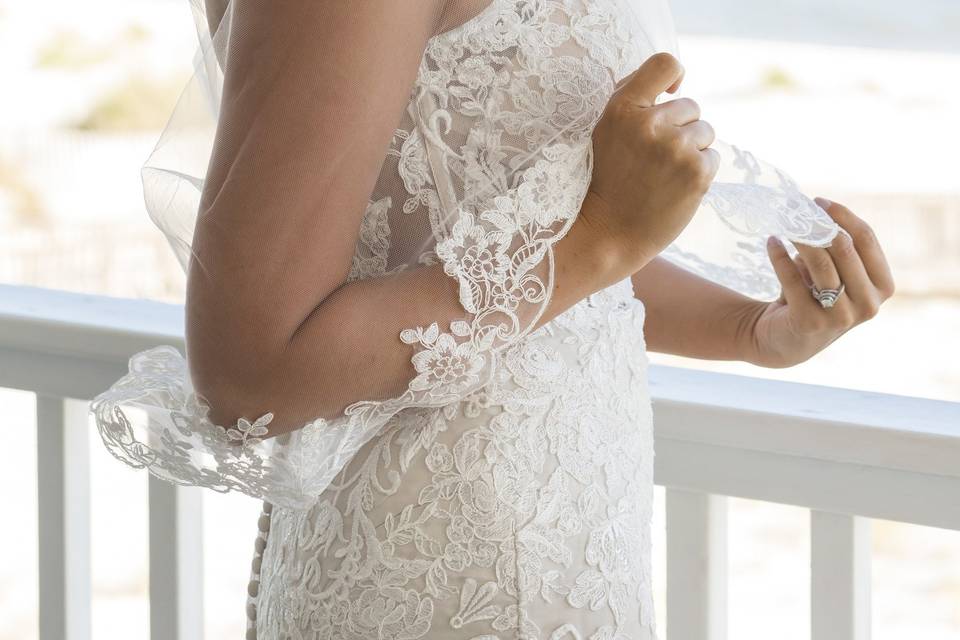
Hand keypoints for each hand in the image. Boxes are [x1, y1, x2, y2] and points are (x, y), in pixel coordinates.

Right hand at [579, 51, 719, 272]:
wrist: (609, 234)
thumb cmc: (607, 182)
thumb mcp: (606, 132)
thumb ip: (634, 100)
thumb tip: (674, 80)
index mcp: (623, 108)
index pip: (665, 64)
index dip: (675, 76)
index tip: (671, 94)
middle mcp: (650, 123)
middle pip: (691, 106)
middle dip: (680, 128)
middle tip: (655, 159)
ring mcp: (676, 148)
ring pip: (705, 132)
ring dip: (691, 151)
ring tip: (664, 175)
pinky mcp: (697, 172)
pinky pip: (713, 157)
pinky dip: (699, 172)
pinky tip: (675, 188)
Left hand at [741, 198, 895, 367]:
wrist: (783, 340)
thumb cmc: (814, 297)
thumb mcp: (834, 272)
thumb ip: (835, 248)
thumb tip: (816, 213)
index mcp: (882, 286)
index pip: (867, 239)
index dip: (843, 215)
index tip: (818, 201)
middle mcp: (868, 304)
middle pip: (845, 248)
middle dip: (819, 223)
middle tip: (794, 208)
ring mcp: (841, 316)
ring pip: (820, 263)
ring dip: (800, 237)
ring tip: (783, 222)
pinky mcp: (810, 322)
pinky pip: (792, 279)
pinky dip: (779, 256)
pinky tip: (772, 242)